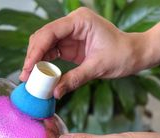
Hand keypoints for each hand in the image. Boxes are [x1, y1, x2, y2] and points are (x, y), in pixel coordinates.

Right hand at [20, 7, 145, 98]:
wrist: (133, 55)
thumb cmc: (122, 55)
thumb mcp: (98, 67)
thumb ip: (75, 79)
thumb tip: (55, 93)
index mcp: (80, 21)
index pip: (50, 33)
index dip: (36, 51)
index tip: (28, 68)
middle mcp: (72, 25)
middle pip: (43, 38)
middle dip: (33, 57)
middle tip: (26, 76)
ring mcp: (70, 35)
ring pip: (45, 46)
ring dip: (37, 62)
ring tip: (31, 78)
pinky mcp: (70, 46)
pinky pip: (53, 53)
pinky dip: (46, 64)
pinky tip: (42, 75)